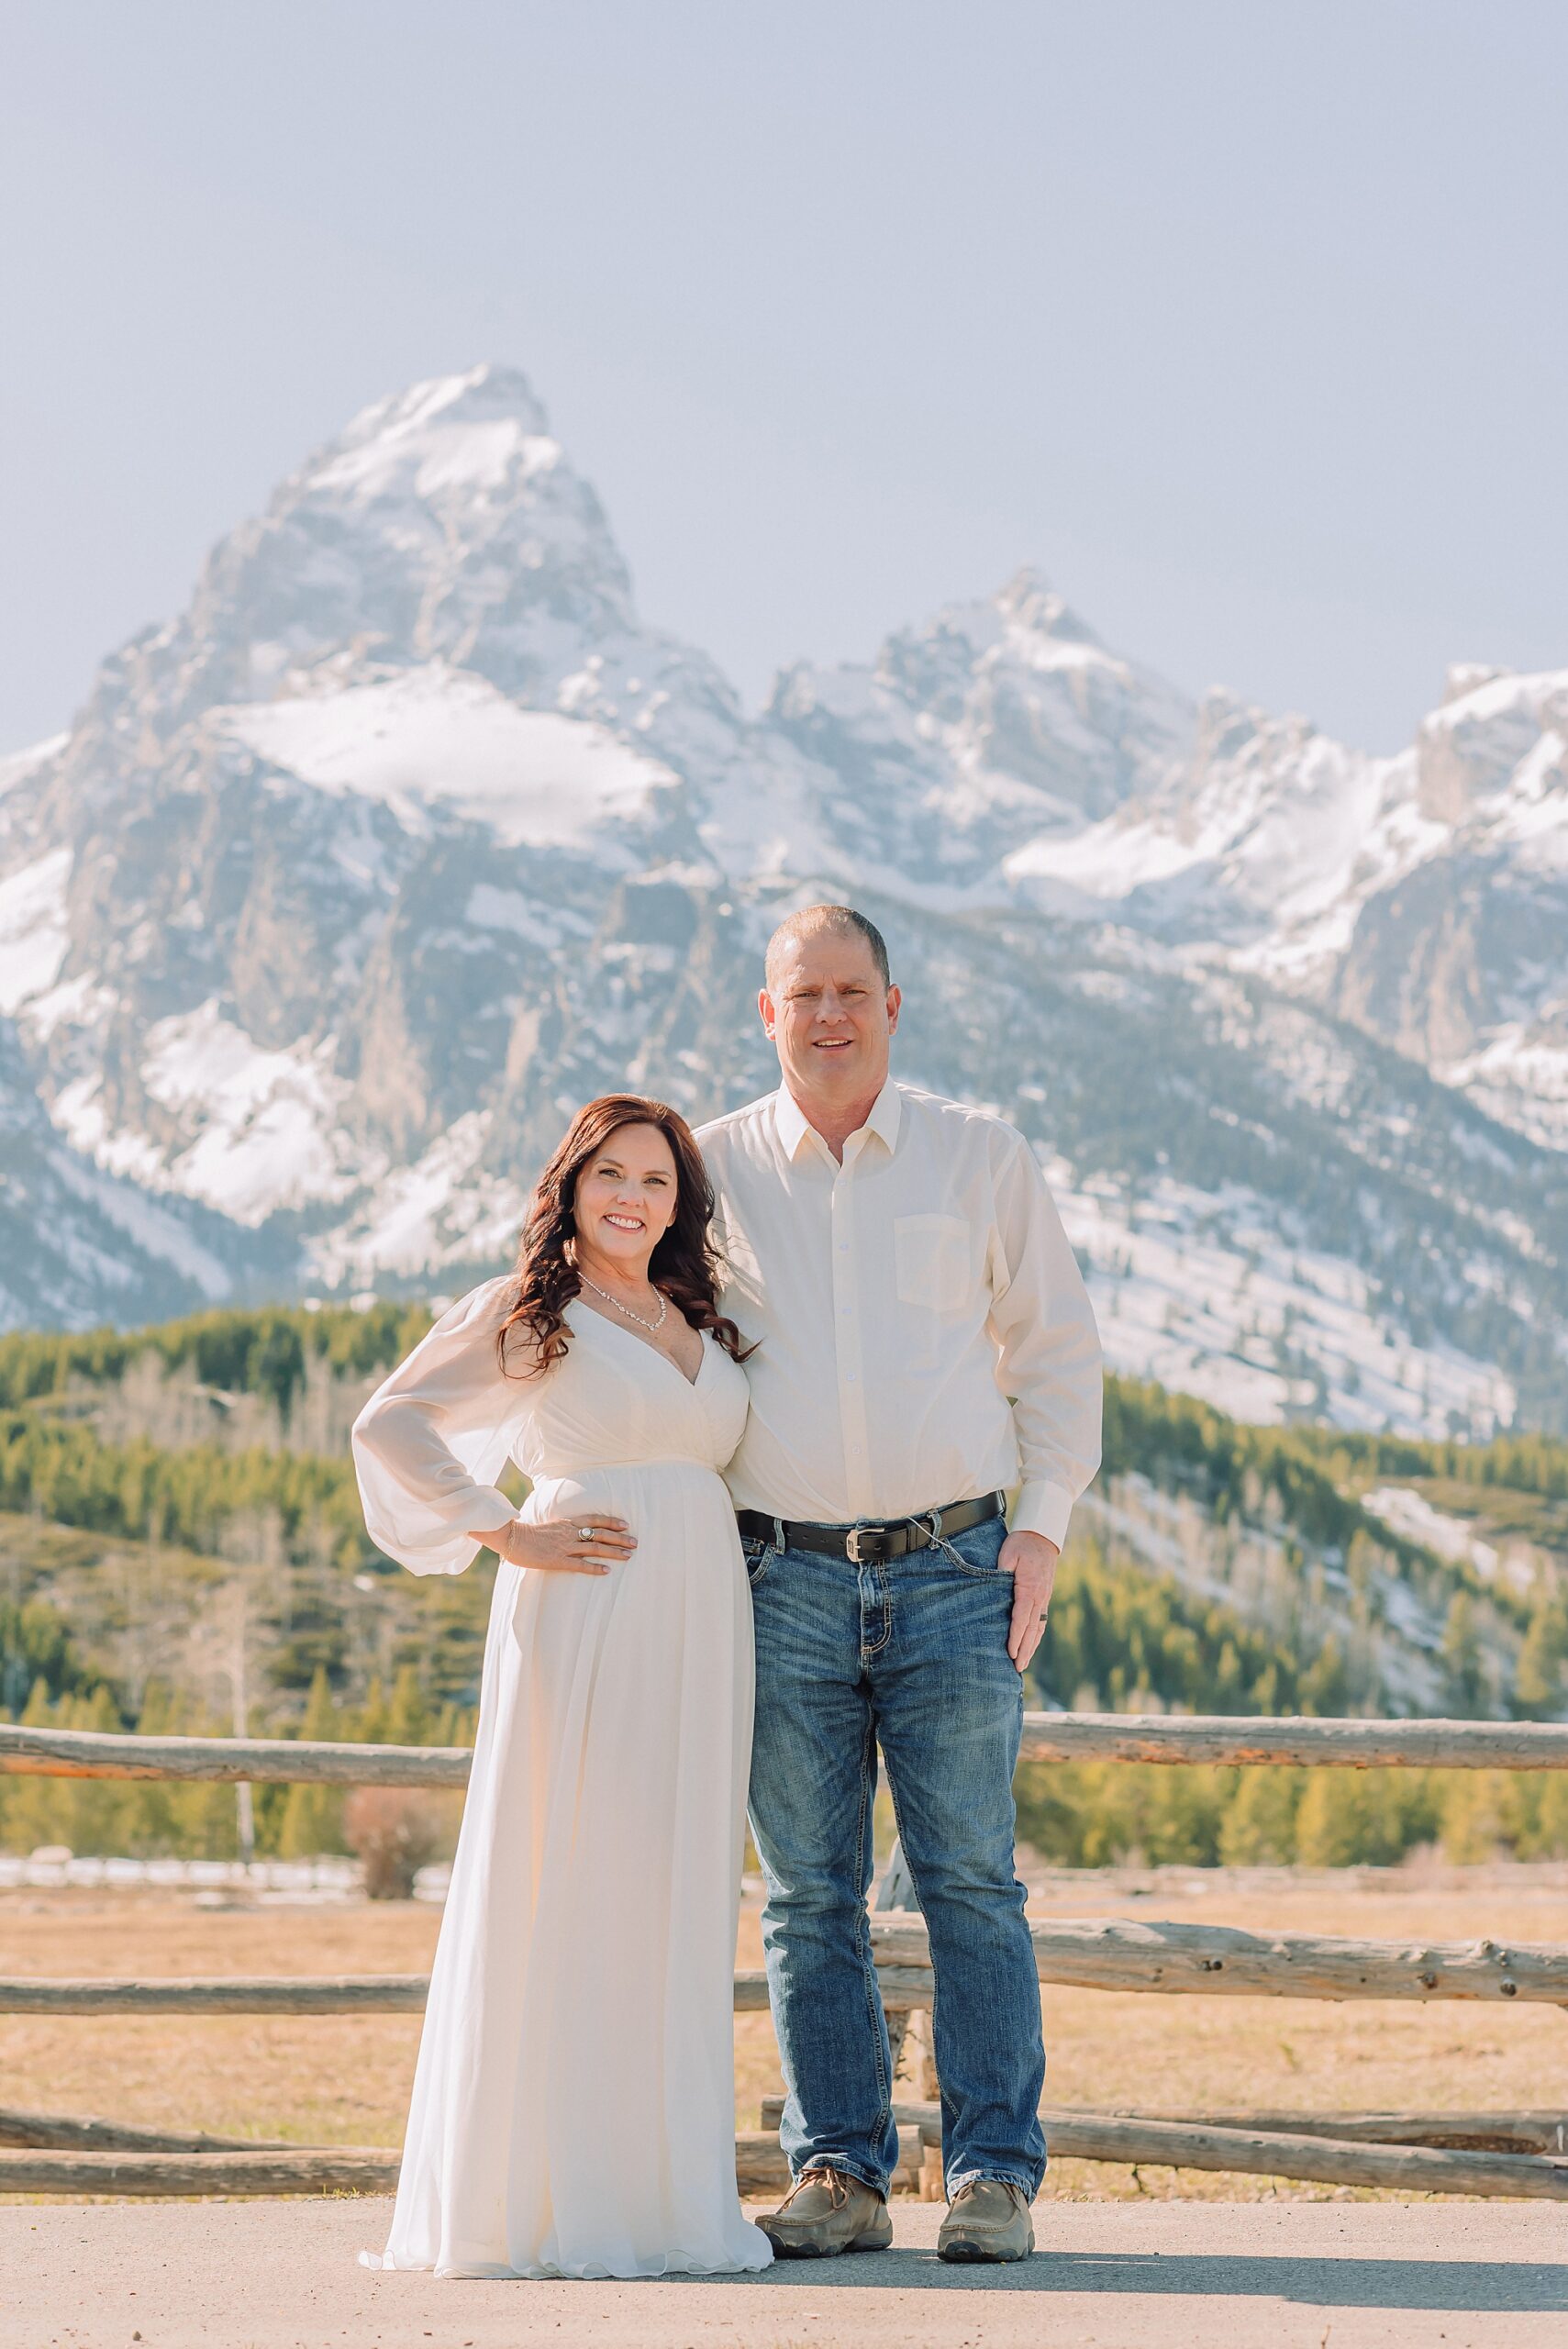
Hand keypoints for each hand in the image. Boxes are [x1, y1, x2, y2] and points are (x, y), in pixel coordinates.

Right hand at [476, 1513, 636, 1575]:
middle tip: (635, 1542)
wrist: (511, 1537)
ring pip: (594, 1548)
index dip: (611, 1522)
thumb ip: (562, 1527)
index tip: (625, 1525)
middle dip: (619, 1538)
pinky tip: (606, 1571)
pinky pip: (579, 1564)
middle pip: (600, 1533)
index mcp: (567, 1522)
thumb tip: (571, 1530)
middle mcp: (569, 1532)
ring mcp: (564, 1546)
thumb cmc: (526, 1532)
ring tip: (628, 1556)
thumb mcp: (548, 1525)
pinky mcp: (557, 1560)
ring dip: (613, 1552)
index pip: (594, 1519)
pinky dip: (594, 1567)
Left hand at [1001, 1530, 1058, 1674]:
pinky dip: (1036, 1636)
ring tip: (1023, 1664)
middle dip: (1024, 1650)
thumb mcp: (1007, 1554)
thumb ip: (1000, 1572)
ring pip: (1039, 1628)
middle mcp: (1039, 1597)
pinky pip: (1041, 1621)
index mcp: (1029, 1588)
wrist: (1041, 1536)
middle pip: (1032, 1629)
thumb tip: (992, 1589)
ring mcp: (1044, 1598)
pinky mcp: (1044, 1597)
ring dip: (1031, 1647)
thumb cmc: (1021, 1544)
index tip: (1010, 1653)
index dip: (1015, 1637)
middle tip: (1017, 1668)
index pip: (1021, 1618)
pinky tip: (1031, 1645)